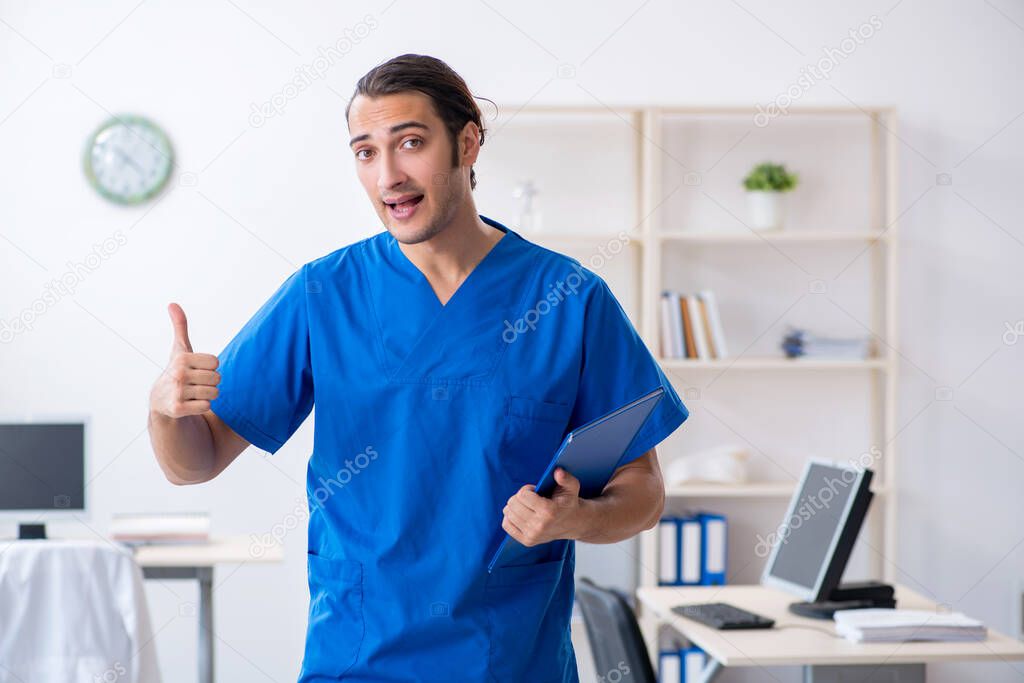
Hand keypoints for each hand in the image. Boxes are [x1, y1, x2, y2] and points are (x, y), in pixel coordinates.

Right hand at [149, 303, 219, 418]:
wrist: (160, 400)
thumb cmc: (176, 370)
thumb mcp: (179, 349)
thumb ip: (180, 326)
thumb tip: (172, 304)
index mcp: (182, 358)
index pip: (216, 362)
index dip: (209, 367)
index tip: (196, 369)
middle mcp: (179, 374)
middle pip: (217, 378)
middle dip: (209, 382)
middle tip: (194, 383)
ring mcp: (177, 392)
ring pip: (214, 393)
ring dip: (206, 395)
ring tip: (192, 393)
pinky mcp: (178, 408)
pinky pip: (206, 406)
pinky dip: (201, 406)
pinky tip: (189, 404)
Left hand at [501, 467, 585, 545]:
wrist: (573, 523)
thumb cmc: (569, 502)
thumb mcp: (572, 487)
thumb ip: (565, 478)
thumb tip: (557, 472)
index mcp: (549, 512)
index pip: (522, 495)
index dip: (527, 489)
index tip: (535, 492)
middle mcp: (539, 525)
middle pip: (513, 503)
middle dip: (520, 497)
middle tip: (531, 499)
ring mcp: (532, 535)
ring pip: (508, 513)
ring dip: (516, 506)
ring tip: (528, 506)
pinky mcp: (527, 541)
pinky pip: (506, 525)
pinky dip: (510, 517)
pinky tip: (521, 514)